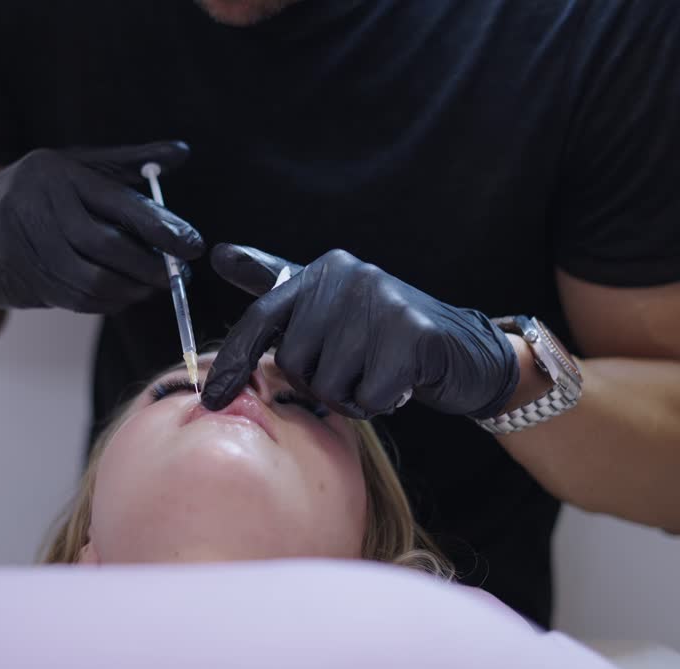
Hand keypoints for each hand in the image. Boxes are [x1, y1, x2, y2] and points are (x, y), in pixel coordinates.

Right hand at [0, 141, 203, 311]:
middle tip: (178, 275)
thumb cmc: (38, 193)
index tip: (194, 245)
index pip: (119, 202)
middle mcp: (39, 206)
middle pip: (106, 245)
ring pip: (92, 278)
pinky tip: (123, 296)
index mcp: (59, 173)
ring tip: (153, 286)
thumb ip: (131, 163)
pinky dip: (108, 303)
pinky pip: (76, 300)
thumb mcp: (78, 167)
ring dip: (132, 289)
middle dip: (150, 266)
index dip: (161, 227)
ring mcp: (27, 246)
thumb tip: (181, 152)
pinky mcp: (23, 279)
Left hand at [202, 245, 520, 419]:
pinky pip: (367, 397)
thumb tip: (220, 254)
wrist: (468, 354)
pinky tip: (401, 385)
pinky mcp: (413, 334)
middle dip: (320, 382)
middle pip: (295, 363)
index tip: (211, 397)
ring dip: (351, 397)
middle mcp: (349, 275)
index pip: (262, 318)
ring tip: (378, 376)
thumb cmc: (388, 339)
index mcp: (323, 270)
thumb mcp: (331, 308)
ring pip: (328, 384)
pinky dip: (381, 404)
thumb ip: (280, 285)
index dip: (233, 361)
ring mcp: (382, 301)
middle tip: (355, 372)